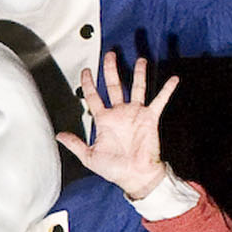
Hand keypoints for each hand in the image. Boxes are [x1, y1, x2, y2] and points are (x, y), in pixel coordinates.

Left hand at [57, 52, 178, 200]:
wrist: (136, 176)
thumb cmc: (114, 169)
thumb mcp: (89, 157)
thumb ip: (75, 143)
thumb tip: (58, 135)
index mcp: (104, 121)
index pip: (93, 97)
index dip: (88, 83)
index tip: (85, 71)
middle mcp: (120, 113)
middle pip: (114, 85)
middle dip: (111, 69)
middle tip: (110, 54)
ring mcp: (136, 114)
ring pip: (137, 88)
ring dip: (139, 73)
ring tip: (141, 59)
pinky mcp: (150, 118)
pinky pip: (159, 101)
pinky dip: (167, 90)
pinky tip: (173, 79)